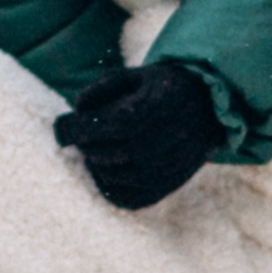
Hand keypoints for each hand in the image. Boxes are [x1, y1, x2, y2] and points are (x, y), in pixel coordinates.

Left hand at [52, 62, 225, 209]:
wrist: (210, 109)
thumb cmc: (165, 88)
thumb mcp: (135, 75)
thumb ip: (102, 88)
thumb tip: (75, 109)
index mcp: (140, 115)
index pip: (90, 128)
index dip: (70, 128)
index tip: (62, 127)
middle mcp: (150, 147)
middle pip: (95, 151)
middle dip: (84, 141)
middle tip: (85, 131)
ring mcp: (158, 172)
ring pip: (105, 174)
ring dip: (96, 160)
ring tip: (101, 145)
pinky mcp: (163, 188)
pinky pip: (123, 197)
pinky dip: (109, 184)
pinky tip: (110, 167)